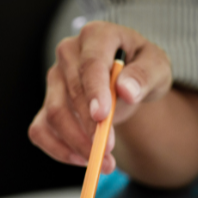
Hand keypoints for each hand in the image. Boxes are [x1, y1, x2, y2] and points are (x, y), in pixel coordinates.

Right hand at [29, 21, 172, 173]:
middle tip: (108, 152)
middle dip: (89, 127)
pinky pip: (40, 130)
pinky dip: (57, 149)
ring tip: (102, 162)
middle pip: (71, 93)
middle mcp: (69, 53)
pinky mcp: (48, 103)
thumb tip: (127, 89)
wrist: (130, 80)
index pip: (91, 63)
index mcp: (96, 35)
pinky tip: (81, 160)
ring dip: (76, 143)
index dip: (95, 91)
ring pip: (53, 115)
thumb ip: (145, 75)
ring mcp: (55, 79)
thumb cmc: (142, 68)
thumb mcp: (157, 67)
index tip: (102, 117)